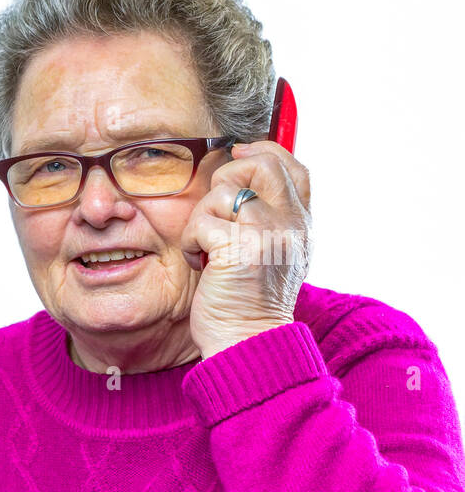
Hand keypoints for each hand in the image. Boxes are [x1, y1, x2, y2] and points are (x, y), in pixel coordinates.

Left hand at [181, 140, 311, 357]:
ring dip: (201, 219)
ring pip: (222, 192)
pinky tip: (197, 262)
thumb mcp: (273, 256)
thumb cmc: (249, 302)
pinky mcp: (240, 248)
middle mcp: (291, 223)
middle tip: (215, 210)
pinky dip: (189, 242)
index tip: (238, 155)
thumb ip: (269, 221)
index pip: (292, 166)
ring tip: (204, 249)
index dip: (263, 151)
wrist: (247, 339)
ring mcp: (268, 233)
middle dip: (227, 176)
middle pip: (260, 164)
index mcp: (301, 223)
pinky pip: (201, 222)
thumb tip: (242, 186)